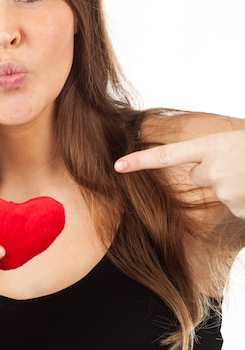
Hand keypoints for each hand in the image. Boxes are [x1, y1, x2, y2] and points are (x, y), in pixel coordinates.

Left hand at [114, 130, 244, 218]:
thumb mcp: (235, 143)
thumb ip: (214, 155)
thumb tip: (199, 171)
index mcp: (212, 145)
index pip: (167, 155)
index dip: (141, 161)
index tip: (118, 165)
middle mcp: (213, 168)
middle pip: (197, 176)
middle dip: (212, 172)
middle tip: (238, 164)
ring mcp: (226, 190)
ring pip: (217, 190)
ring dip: (232, 185)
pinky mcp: (237, 207)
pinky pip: (233, 204)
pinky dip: (244, 199)